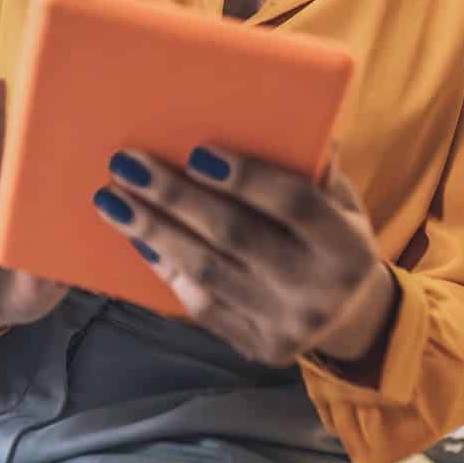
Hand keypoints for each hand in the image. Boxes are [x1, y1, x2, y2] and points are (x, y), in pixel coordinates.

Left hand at [94, 146, 395, 368]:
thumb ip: (312, 165)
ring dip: (152, 231)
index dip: (246, 178)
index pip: (294, 204)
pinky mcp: (256, 347)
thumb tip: (275, 115)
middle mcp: (320, 293)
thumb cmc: (333, 234)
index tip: (196, 151)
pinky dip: (164, 267)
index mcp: (348, 247)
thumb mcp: (341, 199)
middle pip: (236, 236)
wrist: (351, 317)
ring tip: (111, 199)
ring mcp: (286, 327)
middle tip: (127, 164)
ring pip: (206, 271)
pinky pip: (200, 304)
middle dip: (175, 197)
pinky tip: (136, 238)